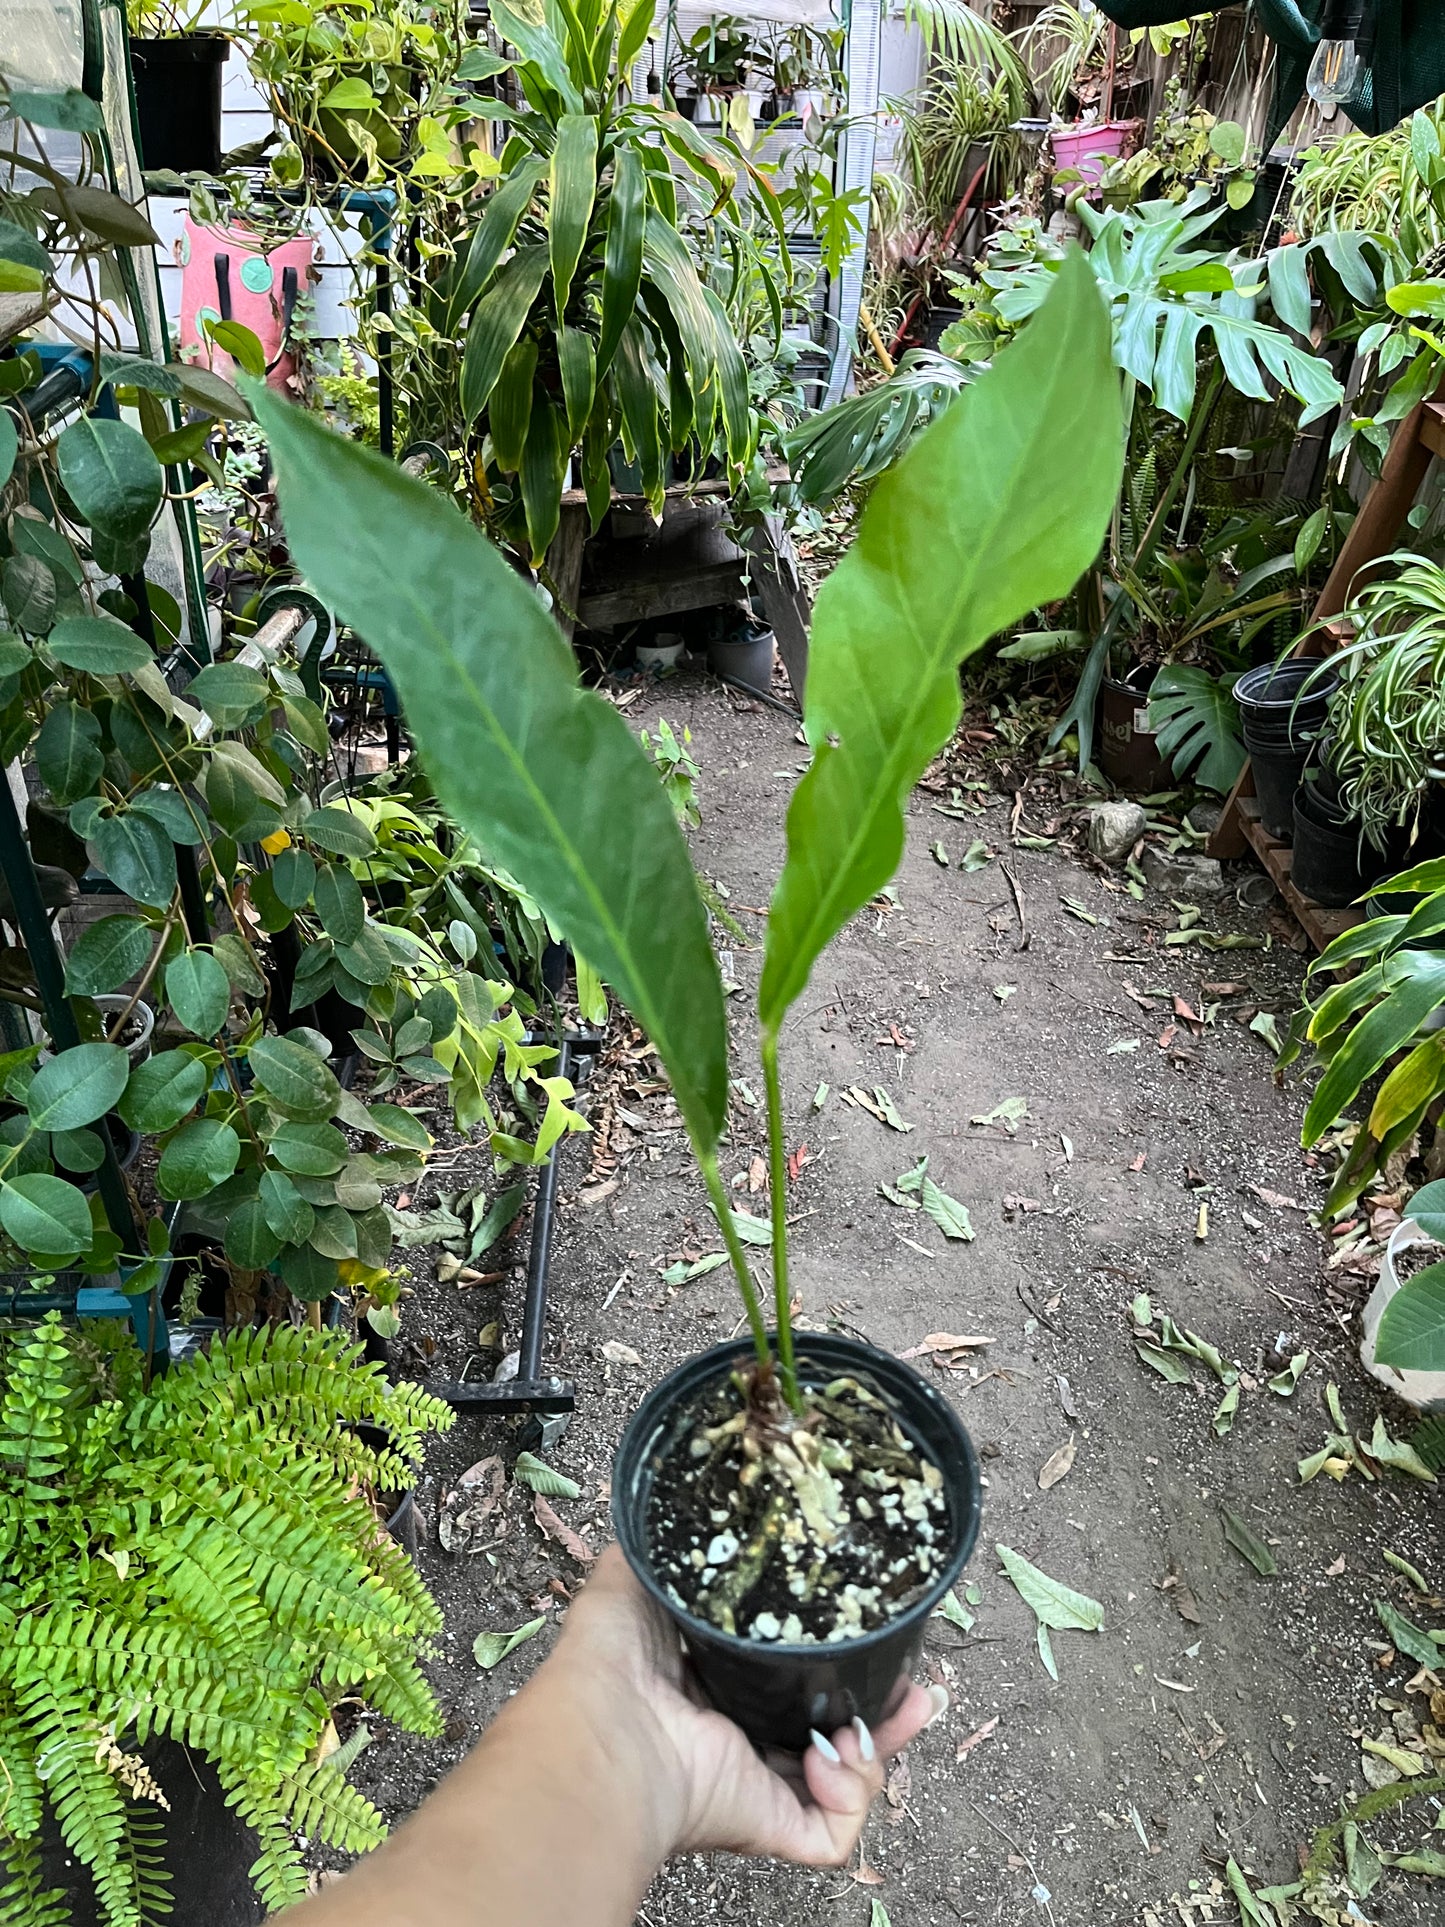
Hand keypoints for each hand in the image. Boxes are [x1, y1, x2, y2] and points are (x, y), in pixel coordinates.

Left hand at [551, 1546, 944, 1867]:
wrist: (602, 1734)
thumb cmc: (605, 1662)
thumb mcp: (634, 1582)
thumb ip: (658, 1547)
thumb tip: (675, 1504)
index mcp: (710, 1691)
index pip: (784, 1677)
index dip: (828, 1657)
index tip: (867, 1628)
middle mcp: (738, 1742)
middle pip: (827, 1730)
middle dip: (878, 1709)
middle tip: (914, 1683)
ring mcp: (757, 1788)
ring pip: (843, 1781)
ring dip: (880, 1747)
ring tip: (907, 1708)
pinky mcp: (769, 1825)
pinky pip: (832, 1830)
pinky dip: (852, 1796)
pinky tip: (838, 1756)